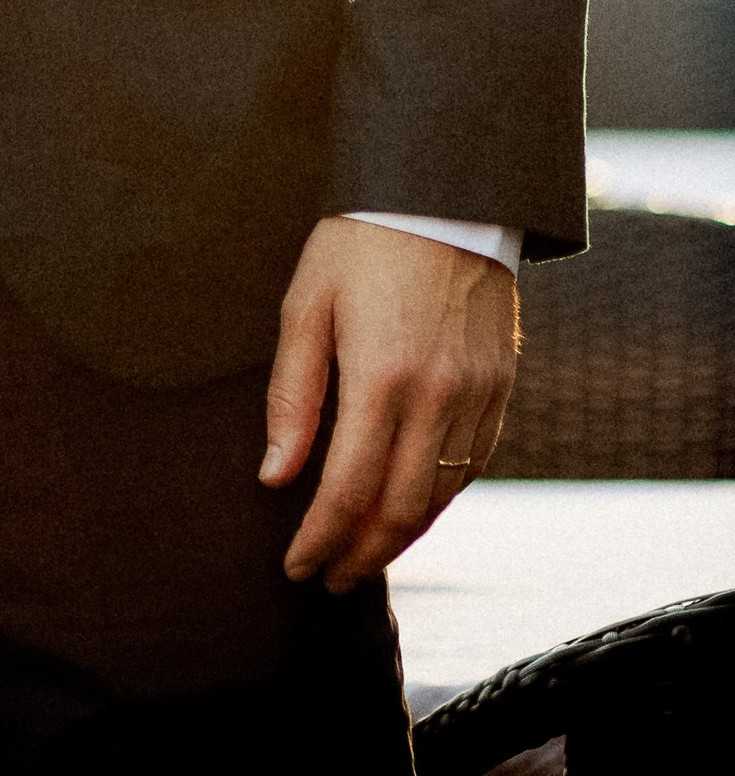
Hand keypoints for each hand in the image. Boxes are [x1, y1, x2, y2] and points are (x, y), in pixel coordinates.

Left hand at [261, 217, 516, 590]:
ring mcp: (477, 394)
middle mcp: (437, 395)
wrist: (444, 194)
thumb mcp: (305, 305)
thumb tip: (275, 476)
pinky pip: (473, 464)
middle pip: (400, 509)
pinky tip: (409, 512)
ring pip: (442, 496)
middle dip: (360, 556)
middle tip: (327, 581)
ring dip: (401, 539)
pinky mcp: (500, 386)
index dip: (320, 540)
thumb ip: (292, 396)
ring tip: (362, 558)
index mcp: (381, 376)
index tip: (296, 568)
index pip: (347, 489)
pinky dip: (439, 500)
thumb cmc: (360, 244)